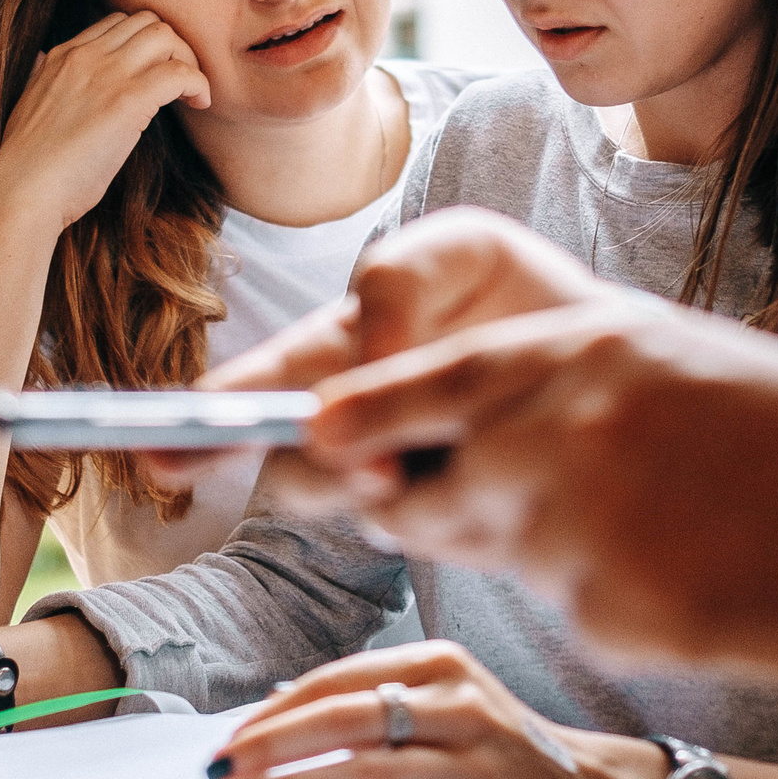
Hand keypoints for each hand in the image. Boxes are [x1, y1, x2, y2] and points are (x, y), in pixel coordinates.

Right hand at [0, 11, 209, 236]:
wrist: (23, 190)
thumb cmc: (28, 163)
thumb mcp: (27, 104)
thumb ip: (41, 78)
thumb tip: (43, 60)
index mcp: (62, 55)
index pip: (117, 23)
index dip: (145, 44)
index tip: (154, 72)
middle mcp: (86, 55)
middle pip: (148, 22)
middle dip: (173, 46)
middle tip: (180, 82)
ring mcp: (107, 74)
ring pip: (166, 36)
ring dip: (189, 61)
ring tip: (191, 93)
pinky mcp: (128, 101)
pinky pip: (180, 73)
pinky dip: (198, 84)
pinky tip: (199, 104)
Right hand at [147, 210, 620, 495]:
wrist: (617, 366)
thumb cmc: (528, 298)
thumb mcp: (465, 252)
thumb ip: (403, 277)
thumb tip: (367, 352)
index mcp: (344, 353)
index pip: (258, 386)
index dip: (204, 417)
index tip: (160, 448)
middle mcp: (355, 425)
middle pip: (285, 451)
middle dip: (277, 462)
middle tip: (298, 461)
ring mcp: (399, 477)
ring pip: (339, 493)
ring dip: (351, 481)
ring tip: (395, 464)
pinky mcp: (453, 521)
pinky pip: (414, 527)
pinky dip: (427, 510)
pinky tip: (455, 491)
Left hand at [209, 640, 666, 778]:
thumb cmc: (498, 743)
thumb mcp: (447, 696)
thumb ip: (373, 695)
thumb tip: (271, 712)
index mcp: (443, 664)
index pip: (341, 679)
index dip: (277, 710)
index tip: (229, 737)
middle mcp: (461, 707)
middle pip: (347, 720)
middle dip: (273, 747)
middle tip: (219, 771)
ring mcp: (475, 770)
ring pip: (367, 777)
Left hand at [300, 303, 777, 678]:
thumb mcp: (683, 371)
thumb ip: (575, 400)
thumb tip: (480, 449)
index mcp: (586, 350)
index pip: (430, 379)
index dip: (367, 408)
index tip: (314, 430)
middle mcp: (562, 430)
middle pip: (429, 486)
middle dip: (428, 503)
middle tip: (481, 510)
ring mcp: (581, 526)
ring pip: (494, 551)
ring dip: (534, 550)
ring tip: (643, 532)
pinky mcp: (611, 612)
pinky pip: (571, 612)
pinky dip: (613, 603)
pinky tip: (696, 577)